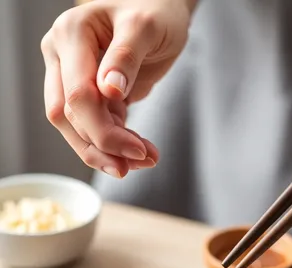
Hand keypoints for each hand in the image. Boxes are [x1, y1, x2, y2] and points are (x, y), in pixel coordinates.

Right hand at [41, 0, 193, 177]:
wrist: (161, 10)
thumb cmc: (155, 9)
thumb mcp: (146, 27)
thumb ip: (126, 56)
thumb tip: (109, 90)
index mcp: (71, 35)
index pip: (77, 95)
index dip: (104, 130)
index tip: (136, 149)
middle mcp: (62, 56)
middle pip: (70, 117)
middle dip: (104, 146)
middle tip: (142, 161)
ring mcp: (71, 76)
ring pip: (76, 128)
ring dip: (107, 151)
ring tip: (145, 159)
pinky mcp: (88, 93)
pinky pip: (93, 127)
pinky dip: (114, 144)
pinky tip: (138, 150)